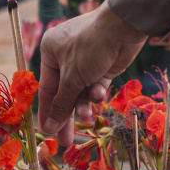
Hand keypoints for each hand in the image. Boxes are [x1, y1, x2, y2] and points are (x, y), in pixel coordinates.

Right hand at [38, 1, 147, 145]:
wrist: (123, 28)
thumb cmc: (90, 47)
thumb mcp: (71, 78)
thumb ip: (62, 104)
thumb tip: (48, 127)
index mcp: (50, 53)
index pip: (46, 89)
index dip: (48, 112)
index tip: (48, 132)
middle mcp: (65, 58)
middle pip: (64, 94)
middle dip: (67, 116)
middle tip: (66, 141)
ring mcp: (85, 63)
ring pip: (81, 92)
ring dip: (83, 105)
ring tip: (87, 116)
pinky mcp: (102, 67)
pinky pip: (95, 85)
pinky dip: (96, 93)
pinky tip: (99, 95)